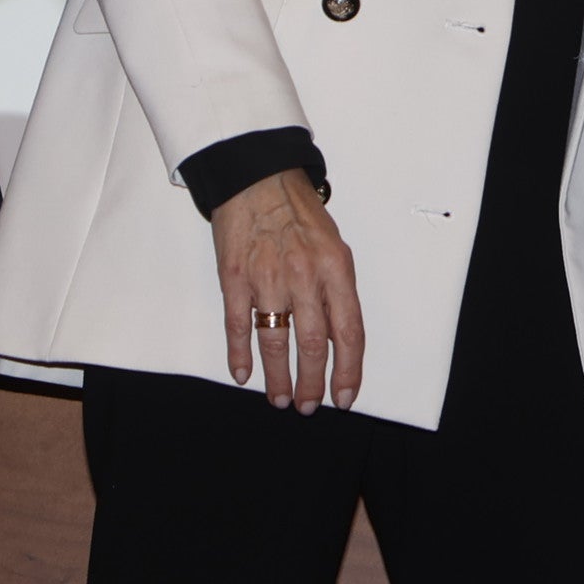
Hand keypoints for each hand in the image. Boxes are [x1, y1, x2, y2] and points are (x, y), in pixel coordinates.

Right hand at [209, 168, 363, 412]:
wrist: (257, 178)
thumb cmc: (298, 213)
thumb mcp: (334, 247)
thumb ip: (336, 291)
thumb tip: (337, 340)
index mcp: (335, 269)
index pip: (348, 332)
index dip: (348, 371)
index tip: (344, 397)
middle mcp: (304, 276)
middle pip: (312, 345)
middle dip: (311, 384)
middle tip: (307, 406)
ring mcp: (267, 278)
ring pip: (275, 341)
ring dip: (277, 377)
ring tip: (279, 398)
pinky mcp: (235, 278)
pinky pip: (239, 325)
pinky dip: (240, 354)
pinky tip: (242, 374)